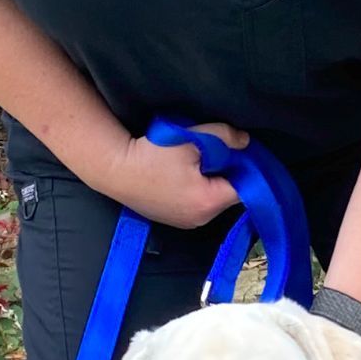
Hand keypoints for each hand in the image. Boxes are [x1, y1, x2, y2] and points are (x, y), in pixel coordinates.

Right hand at [103, 122, 246, 229]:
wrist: (114, 169)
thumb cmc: (152, 155)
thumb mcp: (192, 140)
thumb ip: (224, 137)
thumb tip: (246, 141)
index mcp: (208, 202)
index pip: (244, 188)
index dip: (246, 168)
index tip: (239, 152)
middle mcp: (200, 219)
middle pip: (229, 195)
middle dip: (228, 174)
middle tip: (217, 153)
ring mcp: (186, 223)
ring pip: (213, 200)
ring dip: (212, 183)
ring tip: (197, 163)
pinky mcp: (173, 219)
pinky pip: (197, 205)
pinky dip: (197, 190)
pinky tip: (184, 174)